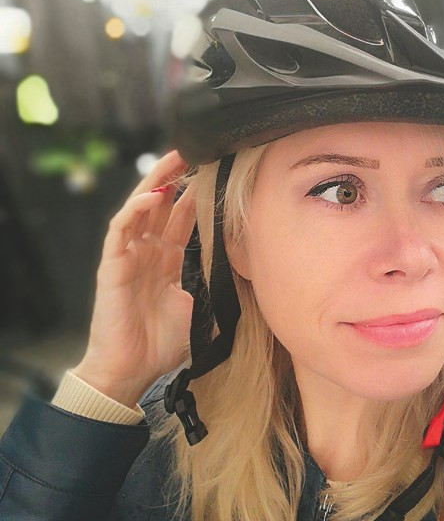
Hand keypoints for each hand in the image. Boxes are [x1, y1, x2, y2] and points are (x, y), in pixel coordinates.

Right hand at [71, 149, 198, 407]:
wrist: (132, 371)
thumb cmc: (164, 344)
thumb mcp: (204, 310)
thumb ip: (220, 288)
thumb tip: (253, 273)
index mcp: (169, 261)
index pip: (185, 218)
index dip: (199, 194)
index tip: (218, 172)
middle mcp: (149, 252)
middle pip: (164, 203)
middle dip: (179, 175)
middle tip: (199, 149)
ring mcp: (129, 255)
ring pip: (141, 206)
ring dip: (156, 180)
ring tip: (175, 157)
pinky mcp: (112, 264)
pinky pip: (121, 229)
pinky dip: (135, 209)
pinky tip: (153, 195)